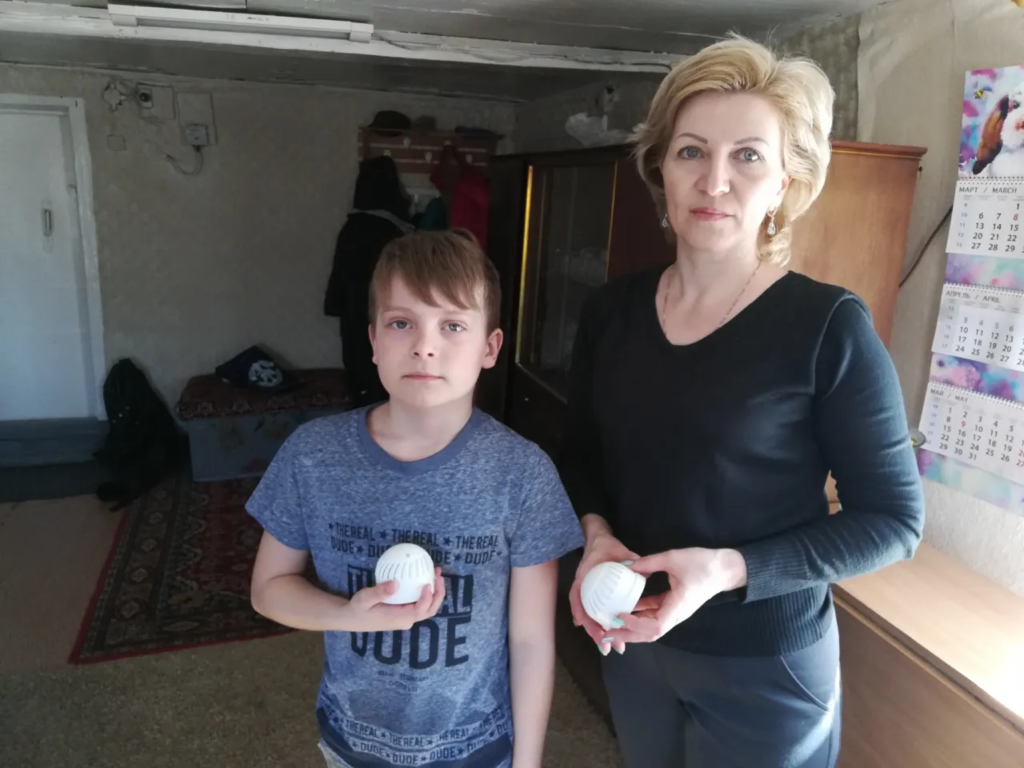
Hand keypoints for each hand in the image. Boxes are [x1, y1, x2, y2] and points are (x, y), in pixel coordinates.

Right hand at [338, 568, 445, 631]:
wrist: (351, 618)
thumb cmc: (358, 609)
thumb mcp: (364, 599)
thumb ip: (379, 592)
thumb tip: (395, 584)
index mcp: (399, 618)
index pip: (420, 610)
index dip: (428, 597)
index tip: (428, 582)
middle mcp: (406, 620)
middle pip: (429, 610)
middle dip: (438, 594)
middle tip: (438, 575)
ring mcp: (406, 618)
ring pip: (427, 608)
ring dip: (435, 593)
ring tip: (436, 574)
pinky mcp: (404, 613)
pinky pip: (420, 604)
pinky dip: (426, 593)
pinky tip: (424, 579)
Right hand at [569, 532, 639, 654]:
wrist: (599, 540)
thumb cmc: (607, 546)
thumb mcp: (620, 551)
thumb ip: (631, 560)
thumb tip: (647, 573)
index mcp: (584, 576)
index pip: (578, 598)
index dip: (585, 616)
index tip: (596, 630)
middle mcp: (582, 588)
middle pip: (584, 614)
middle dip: (594, 632)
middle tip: (607, 647)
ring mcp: (587, 593)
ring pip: (589, 617)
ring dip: (598, 633)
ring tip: (610, 647)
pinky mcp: (594, 597)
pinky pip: (595, 613)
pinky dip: (600, 626)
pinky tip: (608, 637)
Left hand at [603, 548, 746, 644]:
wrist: (725, 568)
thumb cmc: (702, 563)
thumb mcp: (673, 557)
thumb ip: (649, 562)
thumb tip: (626, 566)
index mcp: (678, 606)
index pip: (656, 626)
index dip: (636, 625)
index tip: (620, 616)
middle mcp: (677, 614)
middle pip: (651, 633)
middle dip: (628, 634)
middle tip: (606, 633)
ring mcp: (676, 612)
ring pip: (652, 626)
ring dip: (632, 628)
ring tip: (612, 626)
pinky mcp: (674, 606)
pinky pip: (655, 614)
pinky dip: (640, 615)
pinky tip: (626, 610)